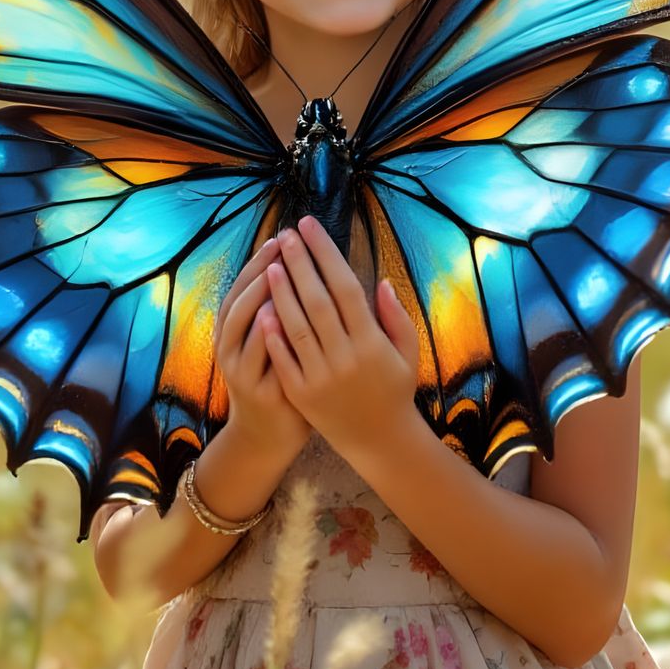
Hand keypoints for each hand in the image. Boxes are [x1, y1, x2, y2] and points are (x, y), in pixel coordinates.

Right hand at [214, 236, 311, 462]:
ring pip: (242, 328)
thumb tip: (289, 266)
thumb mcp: (266, 345)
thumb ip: (273, 311)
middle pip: (238, 302)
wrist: (268, 437)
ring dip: (257, 298)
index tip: (278, 239)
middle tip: (280, 246)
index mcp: (232, 332)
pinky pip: (261, 359)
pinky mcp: (257, 392)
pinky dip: (267, 337)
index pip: (241, 289)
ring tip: (275, 272)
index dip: (257, 263)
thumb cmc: (275, 381)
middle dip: (258, 272)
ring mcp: (240, 371)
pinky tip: (279, 316)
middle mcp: (229, 348)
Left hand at [261, 215, 421, 460]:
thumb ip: (396, 316)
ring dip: (282, 293)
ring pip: (297, 327)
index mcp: (372, 341)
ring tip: (271, 264)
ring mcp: (322, 377)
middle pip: (317, 301)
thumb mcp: (407, 352)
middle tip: (286, 235)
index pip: (345, 286)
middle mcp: (346, 356)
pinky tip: (262, 309)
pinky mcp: (303, 395)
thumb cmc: (394, 390)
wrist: (380, 441)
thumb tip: (381, 281)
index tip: (311, 227)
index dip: (326, 254)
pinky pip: (285, 360)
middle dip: (300, 263)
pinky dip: (274, 335)